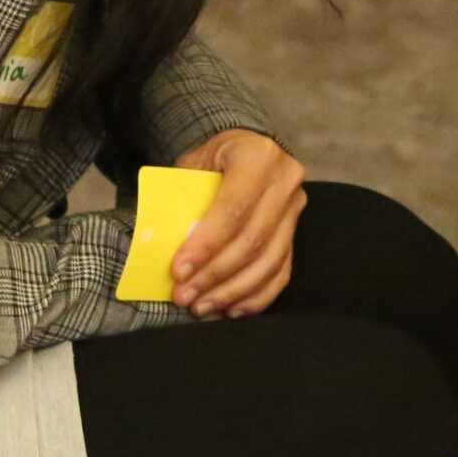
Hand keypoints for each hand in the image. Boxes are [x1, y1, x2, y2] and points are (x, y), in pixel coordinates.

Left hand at [170, 130, 305, 317]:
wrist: (243, 148)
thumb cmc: (212, 159)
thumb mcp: (192, 165)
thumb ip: (183, 201)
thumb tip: (161, 247)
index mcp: (257, 157)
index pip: (232, 210)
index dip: (206, 246)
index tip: (179, 272)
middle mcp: (284, 180)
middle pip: (252, 240)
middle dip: (215, 275)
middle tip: (185, 296)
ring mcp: (295, 207)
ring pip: (269, 261)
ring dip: (234, 291)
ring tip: (203, 306)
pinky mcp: (297, 230)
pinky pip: (282, 270)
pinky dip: (257, 295)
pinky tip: (233, 308)